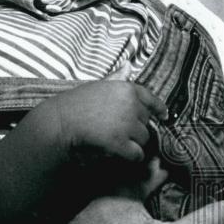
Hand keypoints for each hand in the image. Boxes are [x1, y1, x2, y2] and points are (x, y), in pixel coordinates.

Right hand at [43, 79, 167, 163]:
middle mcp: (130, 104)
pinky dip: (130, 157)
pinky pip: (137, 154)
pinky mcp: (120, 142)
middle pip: (146, 122)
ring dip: (133, 143)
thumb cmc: (74, 104)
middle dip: (136, 129)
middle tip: (118, 132)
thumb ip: (116, 79)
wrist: (59, 122)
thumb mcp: (97, 86)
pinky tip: (119, 154)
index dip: (159, 109)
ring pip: (144, 139)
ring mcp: (126, 124)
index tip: (164, 116)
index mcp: (126, 88)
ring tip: (114, 142)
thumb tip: (129, 65)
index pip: (151, 99)